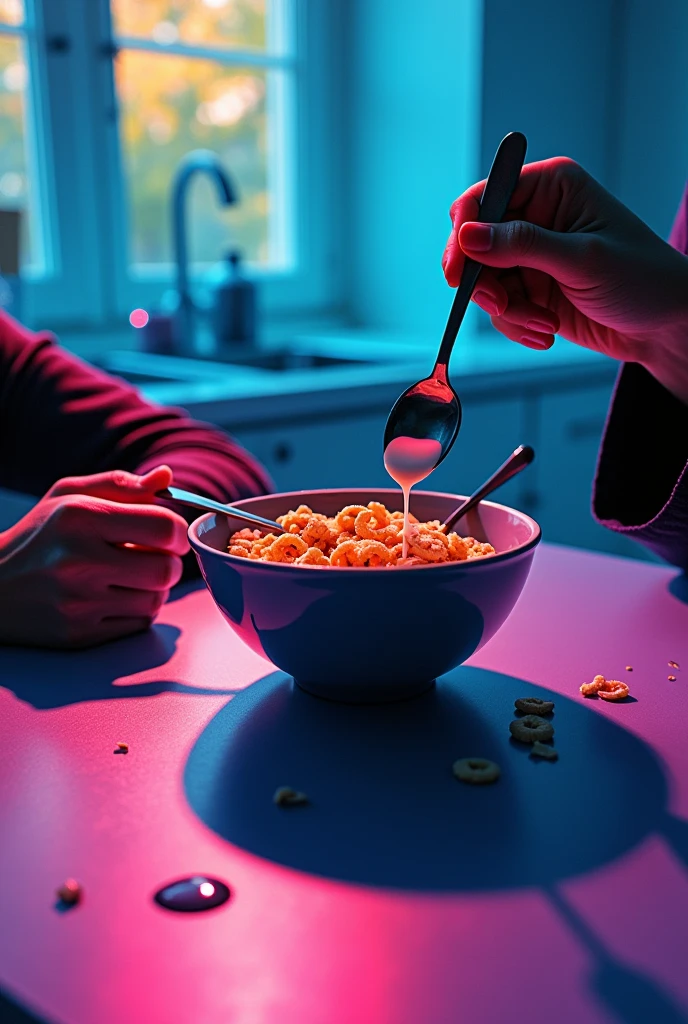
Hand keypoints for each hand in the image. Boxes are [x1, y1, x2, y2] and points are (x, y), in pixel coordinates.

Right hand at [0, 465, 188, 647]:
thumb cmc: (38, 536)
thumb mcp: (69, 496)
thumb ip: (121, 485)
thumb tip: (165, 477)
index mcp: (79, 517)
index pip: (163, 526)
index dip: (177, 531)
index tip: (169, 533)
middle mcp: (78, 560)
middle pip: (166, 569)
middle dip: (170, 563)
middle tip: (153, 557)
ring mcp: (77, 602)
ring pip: (156, 600)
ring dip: (154, 588)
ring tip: (130, 576)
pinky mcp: (78, 634)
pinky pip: (138, 624)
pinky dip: (137, 611)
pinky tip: (115, 597)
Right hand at [442, 157, 687, 402]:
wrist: (664, 325)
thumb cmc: (641, 278)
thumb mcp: (581, 259)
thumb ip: (522, 245)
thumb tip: (468, 236)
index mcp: (551, 187)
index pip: (485, 197)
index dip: (464, 232)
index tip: (458, 272)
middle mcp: (536, 216)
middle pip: (475, 245)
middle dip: (486, 283)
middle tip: (502, 305)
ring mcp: (532, 255)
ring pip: (485, 283)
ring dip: (508, 311)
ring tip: (543, 324)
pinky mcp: (532, 289)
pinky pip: (500, 308)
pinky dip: (517, 325)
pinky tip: (546, 331)